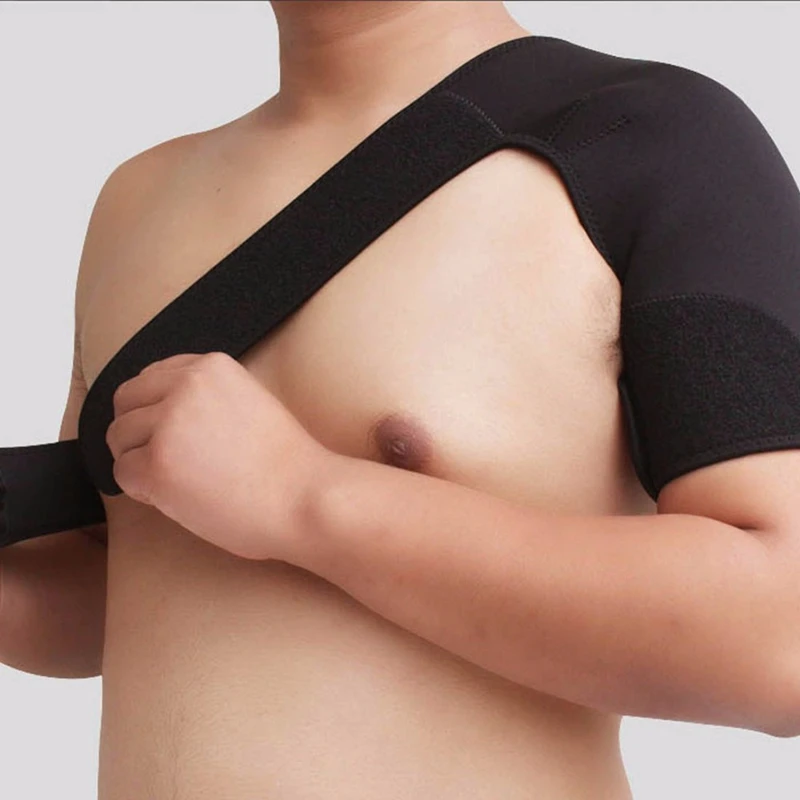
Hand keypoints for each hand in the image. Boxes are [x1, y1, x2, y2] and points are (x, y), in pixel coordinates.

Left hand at [105, 351, 332, 560]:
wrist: (305, 499)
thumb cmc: (286, 464)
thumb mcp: (249, 402)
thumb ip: (207, 396)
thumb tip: (159, 409)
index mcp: (211, 367)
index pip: (150, 376)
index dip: (154, 409)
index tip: (173, 433)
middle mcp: (185, 387)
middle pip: (125, 401)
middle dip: (137, 431)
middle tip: (167, 459)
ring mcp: (169, 425)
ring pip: (119, 438)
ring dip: (140, 461)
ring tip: (182, 480)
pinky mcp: (158, 466)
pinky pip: (122, 474)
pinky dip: (142, 491)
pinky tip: (180, 497)